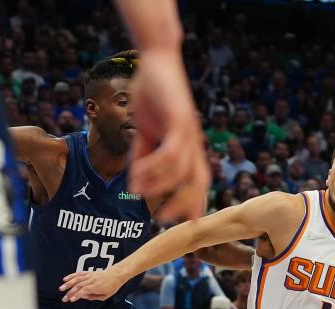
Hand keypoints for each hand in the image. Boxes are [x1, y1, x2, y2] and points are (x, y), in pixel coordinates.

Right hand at [60, 267, 127, 302]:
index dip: (77, 295)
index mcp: (96, 287)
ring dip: (68, 284)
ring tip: (61, 289)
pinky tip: (64, 279)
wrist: (116, 275)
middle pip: (79, 286)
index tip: (71, 300)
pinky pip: (78, 274)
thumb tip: (83, 296)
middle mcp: (92, 280)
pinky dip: (71, 276)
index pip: (84, 291)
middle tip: (64, 299)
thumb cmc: (111, 287)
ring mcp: (89, 275)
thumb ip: (93, 297)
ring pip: (77, 279)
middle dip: (70, 293)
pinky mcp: (88, 273)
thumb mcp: (105, 296)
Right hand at [128, 49, 210, 222]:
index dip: (195, 202)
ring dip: (158, 185)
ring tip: (137, 190)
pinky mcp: (180, 121)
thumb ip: (143, 155)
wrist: (156, 59)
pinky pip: (171, 153)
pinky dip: (154, 167)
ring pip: (181, 172)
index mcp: (188, 146)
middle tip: (163, 218)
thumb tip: (136, 181)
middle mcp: (193, 142)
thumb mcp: (145, 130)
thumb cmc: (152, 92)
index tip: (186, 223)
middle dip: (184, 204)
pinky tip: (137, 172)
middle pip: (198, 182)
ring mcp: (188, 132)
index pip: (198, 180)